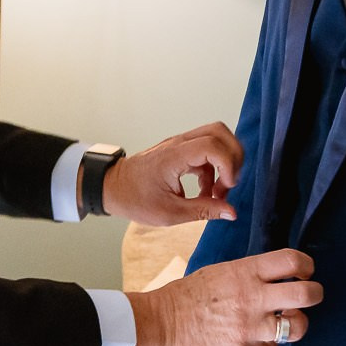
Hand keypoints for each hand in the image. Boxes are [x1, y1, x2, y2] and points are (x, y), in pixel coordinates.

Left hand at [101, 123, 240, 225]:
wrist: (112, 188)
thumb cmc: (135, 200)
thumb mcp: (170, 213)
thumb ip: (203, 210)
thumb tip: (231, 212)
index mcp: (174, 156)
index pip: (212, 144)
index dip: (227, 164)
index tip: (226, 187)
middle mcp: (179, 144)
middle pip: (219, 131)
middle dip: (233, 156)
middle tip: (230, 183)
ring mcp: (179, 145)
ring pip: (215, 138)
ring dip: (224, 163)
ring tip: (218, 192)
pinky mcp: (180, 151)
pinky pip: (206, 151)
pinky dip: (214, 169)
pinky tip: (206, 191)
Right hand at [128, 248, 318, 345]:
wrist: (158, 326)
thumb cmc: (184, 297)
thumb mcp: (218, 273)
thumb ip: (248, 275)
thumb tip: (274, 280)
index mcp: (244, 271)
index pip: (293, 261)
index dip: (307, 266)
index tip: (305, 272)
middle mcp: (252, 297)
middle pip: (307, 294)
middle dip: (314, 294)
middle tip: (308, 297)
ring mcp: (249, 327)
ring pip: (298, 327)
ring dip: (295, 325)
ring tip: (284, 324)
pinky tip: (254, 342)